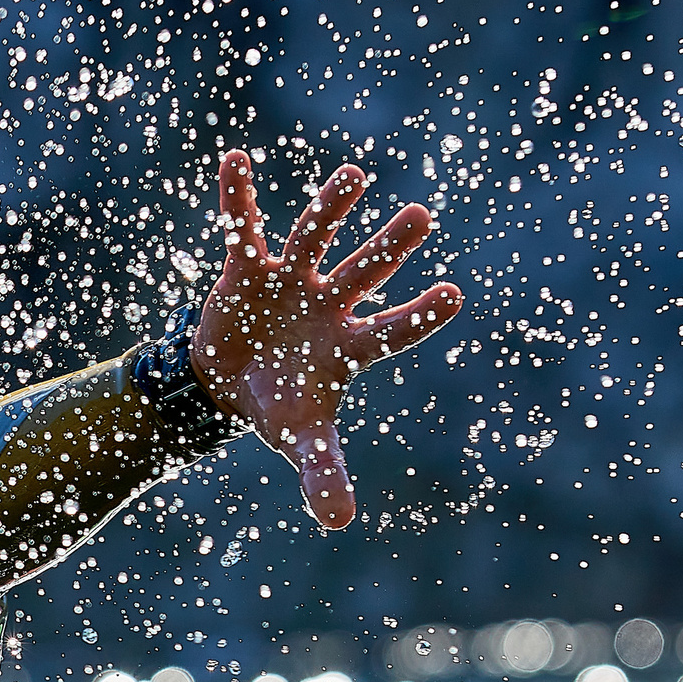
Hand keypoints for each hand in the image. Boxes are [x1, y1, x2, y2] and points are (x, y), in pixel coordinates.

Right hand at [190, 150, 464, 528]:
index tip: (454, 295)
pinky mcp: (247, 269)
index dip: (420, 315)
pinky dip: (238, 196)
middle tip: (423, 216)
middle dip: (390, 247)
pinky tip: (236, 158)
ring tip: (355, 175)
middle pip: (364, 271)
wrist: (227, 385)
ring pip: (314, 237)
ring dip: (331, 208)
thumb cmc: (279, 407)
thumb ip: (323, 475)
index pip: (392, 330)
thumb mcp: (301, 443)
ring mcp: (290, 281)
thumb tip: (339, 523)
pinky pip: (244, 227)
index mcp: (349, 346)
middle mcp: (328, 304)